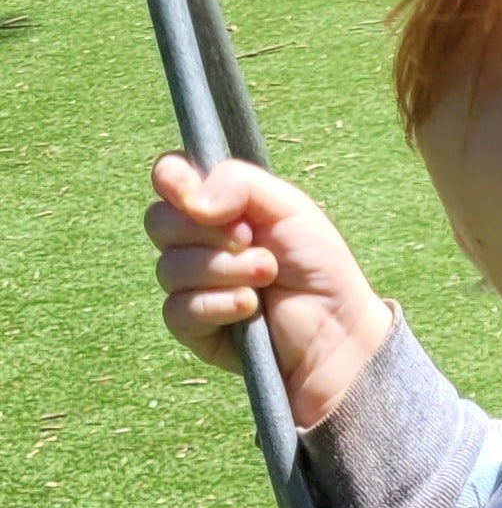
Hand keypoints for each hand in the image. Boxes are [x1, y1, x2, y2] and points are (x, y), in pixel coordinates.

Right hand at [145, 152, 392, 430]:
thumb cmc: (317, 265)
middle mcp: (196, 243)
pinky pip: (179, 310)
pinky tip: (250, 308)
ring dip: (225, 270)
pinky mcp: (193, 328)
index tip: (192, 195)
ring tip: (267, 275)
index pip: (168, 177)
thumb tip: (192, 201)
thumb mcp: (288, 206)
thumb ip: (238, 182)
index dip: (171, 180)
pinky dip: (218, 305)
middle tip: (254, 240)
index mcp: (216, 206)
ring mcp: (191, 286)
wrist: (337, 330)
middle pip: (159, 222)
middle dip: (209, 232)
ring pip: (170, 268)